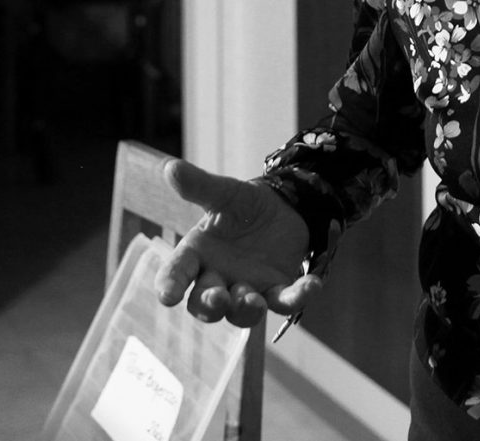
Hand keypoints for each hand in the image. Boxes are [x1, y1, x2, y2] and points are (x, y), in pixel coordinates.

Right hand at [155, 157, 319, 328]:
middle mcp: (218, 279)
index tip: (167, 297)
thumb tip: (170, 167)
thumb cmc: (241, 204)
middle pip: (205, 304)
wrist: (280, 206)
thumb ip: (199, 186)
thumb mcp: (223, 193)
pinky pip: (285, 300)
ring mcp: (249, 288)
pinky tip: (311, 284)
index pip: (176, 274)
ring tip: (253, 301)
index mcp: (197, 256)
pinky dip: (297, 297)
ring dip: (246, 310)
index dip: (170, 286)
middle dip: (209, 306)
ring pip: (242, 312)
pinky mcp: (278, 288)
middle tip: (218, 299)